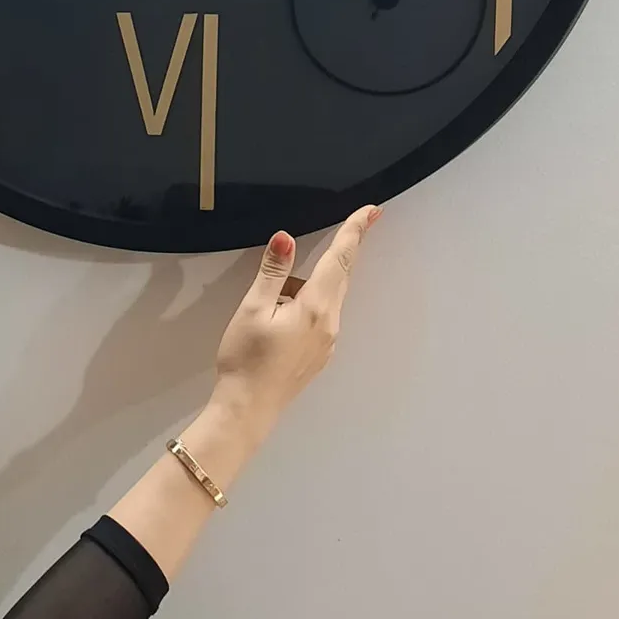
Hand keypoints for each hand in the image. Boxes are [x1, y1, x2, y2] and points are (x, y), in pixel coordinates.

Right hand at [212, 206, 381, 428]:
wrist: (248, 408)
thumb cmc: (245, 359)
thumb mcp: (252, 308)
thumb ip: (272, 271)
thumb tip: (286, 238)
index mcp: (314, 307)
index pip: (339, 259)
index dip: (355, 231)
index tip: (373, 211)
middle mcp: (329, 323)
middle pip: (340, 275)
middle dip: (347, 247)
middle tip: (363, 219)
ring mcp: (327, 341)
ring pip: (326, 296)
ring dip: (310, 283)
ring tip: (268, 303)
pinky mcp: (319, 353)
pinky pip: (320, 316)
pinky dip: (307, 303)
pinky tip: (278, 318)